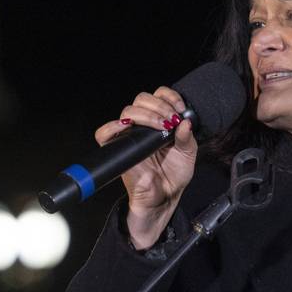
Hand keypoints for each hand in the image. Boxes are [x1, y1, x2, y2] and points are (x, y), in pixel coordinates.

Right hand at [93, 86, 196, 248]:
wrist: (164, 197)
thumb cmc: (174, 175)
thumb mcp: (187, 154)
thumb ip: (187, 137)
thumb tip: (186, 121)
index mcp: (159, 120)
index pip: (159, 95)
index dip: (169, 97)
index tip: (180, 110)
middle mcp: (144, 124)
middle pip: (142, 99)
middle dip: (159, 106)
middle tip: (171, 120)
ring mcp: (129, 135)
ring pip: (128, 111)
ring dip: (146, 114)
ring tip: (161, 126)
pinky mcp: (117, 148)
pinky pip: (104, 132)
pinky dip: (113, 126)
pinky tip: (128, 127)